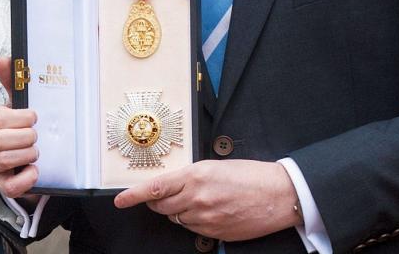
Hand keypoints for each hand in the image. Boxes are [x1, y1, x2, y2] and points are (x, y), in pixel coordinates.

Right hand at [0, 56, 40, 197]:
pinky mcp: (4, 185)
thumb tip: (3, 59)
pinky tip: (35, 170)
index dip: (19, 117)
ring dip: (27, 154)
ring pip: (3, 160)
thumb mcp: (21, 107)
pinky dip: (26, 178)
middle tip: (37, 136)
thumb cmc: (23, 130)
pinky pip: (10, 185)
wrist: (31, 162)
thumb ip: (13, 83)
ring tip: (37, 152)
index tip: (34, 116)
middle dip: (24, 137)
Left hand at [113, 160, 300, 241]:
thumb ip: (190, 177)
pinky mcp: (215, 232)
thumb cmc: (251, 176)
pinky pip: (193, 229)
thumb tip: (173, 186)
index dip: (134, 195)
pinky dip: (194, 221)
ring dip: (180, 211)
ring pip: (177, 219)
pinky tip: (210, 211)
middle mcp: (197, 198)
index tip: (120, 199)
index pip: (156, 188)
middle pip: (162, 207)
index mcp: (195, 175)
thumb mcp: (215, 166)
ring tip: (200, 200)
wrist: (278, 194)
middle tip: (165, 196)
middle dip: (158, 202)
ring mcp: (206, 218)